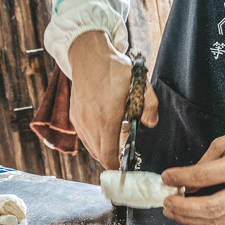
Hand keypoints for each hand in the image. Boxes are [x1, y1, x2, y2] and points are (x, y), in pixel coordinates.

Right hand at [66, 31, 157, 168]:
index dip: (117, 167)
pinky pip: (85, 137)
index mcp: (106, 119)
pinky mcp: (74, 116)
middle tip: (125, 148)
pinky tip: (104, 126)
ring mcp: (79, 120)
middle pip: (100, 156)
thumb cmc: (113, 69)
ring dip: (103, 148)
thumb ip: (149, 106)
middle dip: (113, 157)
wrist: (88, 55)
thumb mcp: (139, 83)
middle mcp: (89, 123)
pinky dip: (94, 138)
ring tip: (116, 135)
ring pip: (91, 147)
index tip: (125, 169)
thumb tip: (151, 123)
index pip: (108, 157)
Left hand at [161, 125, 224, 224]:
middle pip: (211, 208)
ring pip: (217, 220)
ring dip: (191, 218)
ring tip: (172, 211)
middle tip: (166, 203)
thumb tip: (186, 185)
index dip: (181, 178)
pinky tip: (191, 213)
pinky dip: (205, 219)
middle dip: (183, 209)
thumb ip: (204, 163)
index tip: (166, 178)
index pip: (204, 176)